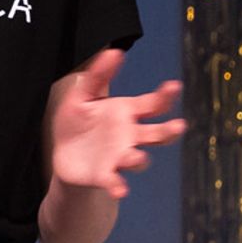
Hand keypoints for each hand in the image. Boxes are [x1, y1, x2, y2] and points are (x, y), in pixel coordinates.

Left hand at [48, 58, 185, 197]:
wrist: (63, 154)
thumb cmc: (77, 121)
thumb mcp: (83, 95)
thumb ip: (98, 76)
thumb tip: (114, 51)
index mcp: (127, 113)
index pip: (153, 104)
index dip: (165, 96)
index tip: (174, 86)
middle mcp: (129, 136)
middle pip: (156, 134)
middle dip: (169, 131)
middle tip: (179, 126)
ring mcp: (119, 157)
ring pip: (138, 158)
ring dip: (139, 158)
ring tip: (136, 156)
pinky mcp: (104, 175)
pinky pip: (115, 181)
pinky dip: (118, 186)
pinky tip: (120, 191)